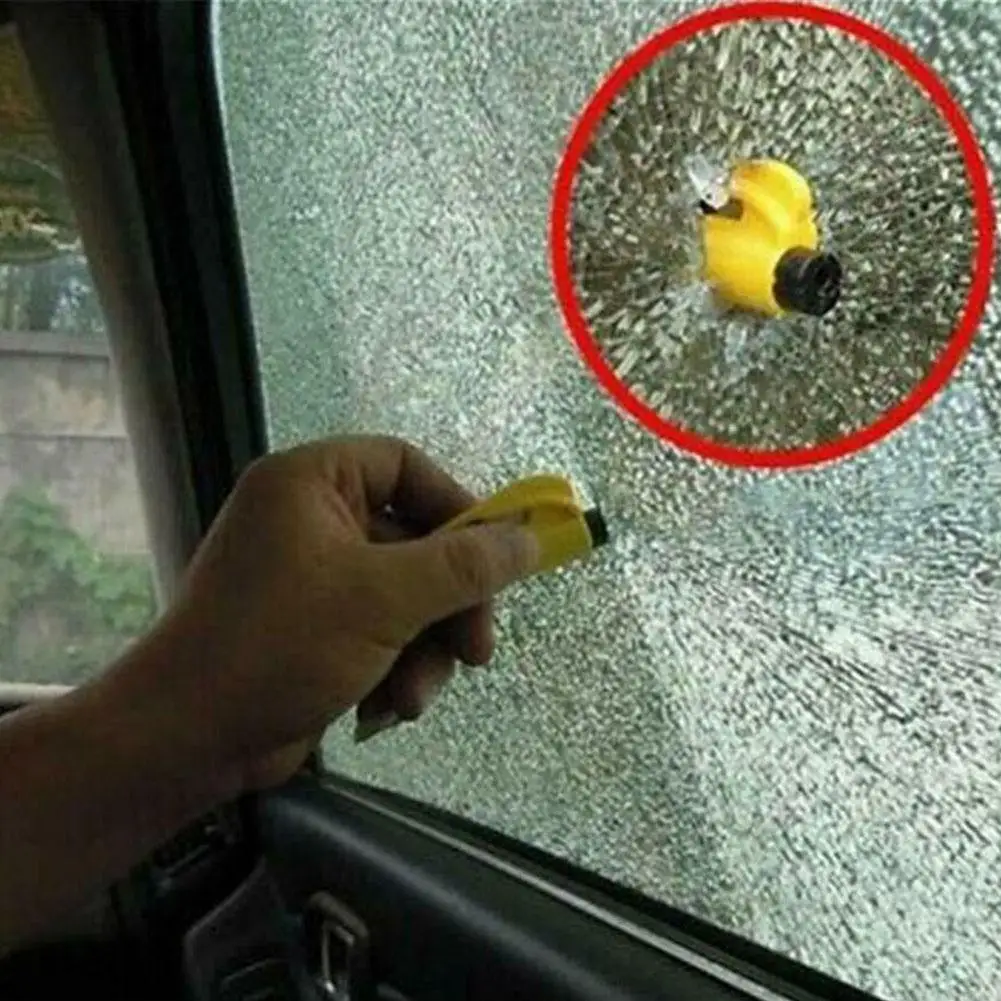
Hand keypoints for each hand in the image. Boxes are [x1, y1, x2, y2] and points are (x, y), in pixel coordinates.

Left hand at [143, 436, 538, 792]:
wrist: (188, 740)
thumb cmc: (280, 646)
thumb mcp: (384, 599)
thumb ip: (464, 566)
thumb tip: (530, 539)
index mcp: (311, 483)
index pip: (405, 466)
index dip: (458, 506)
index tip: (497, 554)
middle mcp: (310, 521)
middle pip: (416, 541)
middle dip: (448, 604)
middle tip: (477, 649)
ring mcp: (311, 578)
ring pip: (406, 598)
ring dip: (424, 650)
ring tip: (413, 697)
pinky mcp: (314, 631)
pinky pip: (382, 633)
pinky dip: (395, 670)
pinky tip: (385, 709)